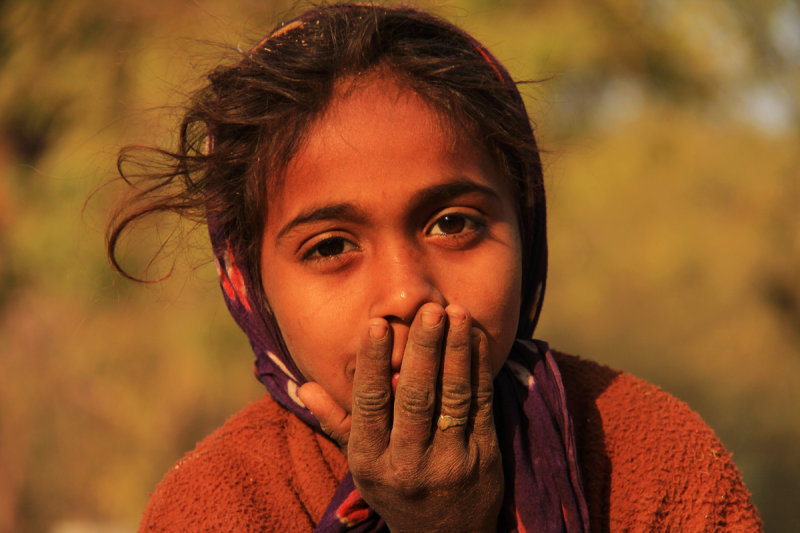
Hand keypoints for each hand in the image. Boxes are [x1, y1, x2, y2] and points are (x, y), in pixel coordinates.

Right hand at [301, 303, 502, 531]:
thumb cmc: (397, 490)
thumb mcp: (361, 466)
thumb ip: (337, 423)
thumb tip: (304, 387)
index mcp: (372, 462)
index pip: (370, 403)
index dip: (373, 362)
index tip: (377, 324)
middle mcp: (409, 464)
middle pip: (416, 397)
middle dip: (424, 349)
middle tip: (428, 310)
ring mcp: (451, 462)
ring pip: (453, 397)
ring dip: (456, 352)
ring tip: (457, 313)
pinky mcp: (485, 458)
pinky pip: (482, 406)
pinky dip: (479, 370)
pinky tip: (477, 340)